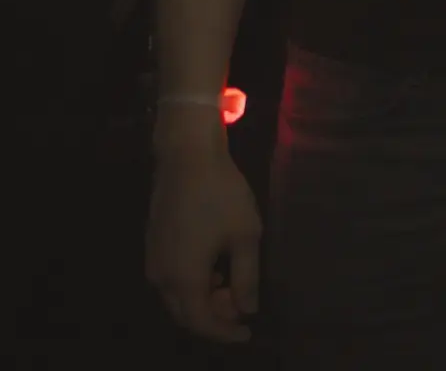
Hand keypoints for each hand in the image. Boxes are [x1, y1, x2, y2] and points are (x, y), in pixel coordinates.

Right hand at [147, 147, 262, 342]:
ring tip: (234, 285)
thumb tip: (247, 310)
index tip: (247, 333)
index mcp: (183, 278)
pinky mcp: (153, 246)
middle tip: (243, 306)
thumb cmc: (221, 195)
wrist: (186, 158)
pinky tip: (216, 268)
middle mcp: (161, 277)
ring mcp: (153, 261)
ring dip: (204, 300)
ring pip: (177, 298)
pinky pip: (171, 280)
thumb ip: (246, 277)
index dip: (224, 333)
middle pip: (186, 314)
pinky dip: (194, 285)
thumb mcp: (245, 235)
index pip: (201, 322)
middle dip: (215, 317)